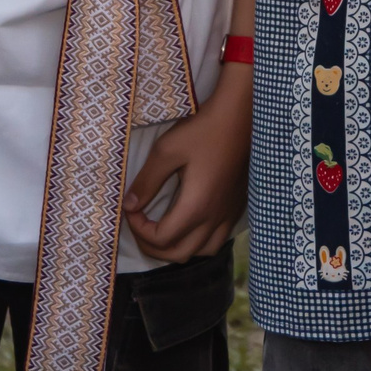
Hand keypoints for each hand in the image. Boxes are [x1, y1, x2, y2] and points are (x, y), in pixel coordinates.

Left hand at [122, 64, 250, 261]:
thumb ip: (147, 181)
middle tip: (139, 225)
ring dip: (177, 248)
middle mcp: (214, 218)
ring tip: (163, 230)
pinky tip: (190, 224)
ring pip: (202, 251)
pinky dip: (199, 242)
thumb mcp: (166, 150)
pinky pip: (218, 239)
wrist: (240, 117)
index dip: (138, 229)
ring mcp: (228, 214)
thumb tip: (130, 205)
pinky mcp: (236, 206)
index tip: (130, 209)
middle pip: (179, 253)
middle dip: (152, 246)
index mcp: (195, 207)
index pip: (160, 239)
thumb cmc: (203, 131)